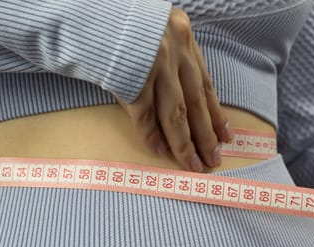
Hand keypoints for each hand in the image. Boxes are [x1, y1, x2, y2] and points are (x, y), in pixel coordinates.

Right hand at [115, 7, 232, 171]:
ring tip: (193, 164)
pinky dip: (152, 136)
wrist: (88, 12)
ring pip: (176, 114)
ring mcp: (154, 66)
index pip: (205, 83)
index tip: (226, 135)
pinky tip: (160, 152)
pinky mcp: (132, 80)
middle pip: (196, 103)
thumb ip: (171, 54)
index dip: (216, 112)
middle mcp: (174, 51)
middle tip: (214, 159)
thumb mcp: (155, 28)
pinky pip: (144, 116)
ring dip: (185, 143)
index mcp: (183, 37)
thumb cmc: (118, 20)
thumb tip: (180, 95)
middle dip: (206, 135)